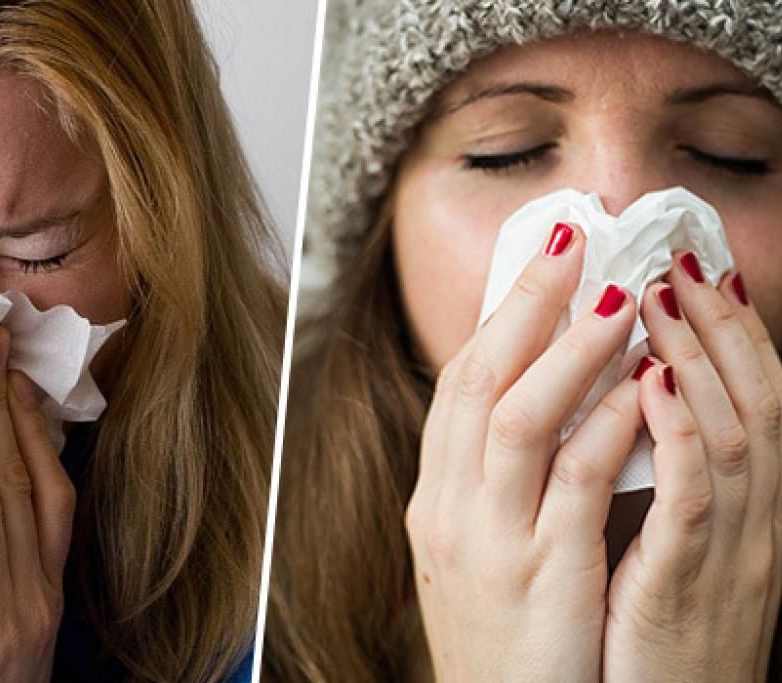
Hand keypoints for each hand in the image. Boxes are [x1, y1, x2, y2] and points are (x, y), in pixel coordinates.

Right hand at [407, 222, 644, 681]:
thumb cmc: (503, 642)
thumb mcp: (478, 554)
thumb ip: (497, 483)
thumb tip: (542, 408)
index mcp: (435, 500)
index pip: (457, 385)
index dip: (498, 316)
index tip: (536, 261)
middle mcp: (448, 509)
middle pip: (476, 380)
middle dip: (522, 302)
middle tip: (569, 236)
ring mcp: (487, 541)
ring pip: (517, 416)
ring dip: (566, 347)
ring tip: (614, 291)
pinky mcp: (540, 576)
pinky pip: (573, 481)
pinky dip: (606, 422)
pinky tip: (641, 382)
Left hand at [604, 254, 781, 681]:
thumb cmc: (653, 634)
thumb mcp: (669, 549)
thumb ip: (660, 482)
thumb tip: (627, 408)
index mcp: (739, 512)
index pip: (746, 402)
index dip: (728, 333)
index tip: (693, 271)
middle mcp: (749, 523)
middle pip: (751, 400)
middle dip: (716, 324)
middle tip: (677, 258)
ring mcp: (727, 554)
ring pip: (730, 434)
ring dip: (696, 357)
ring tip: (656, 296)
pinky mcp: (687, 586)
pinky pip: (694, 499)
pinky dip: (678, 434)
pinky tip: (651, 385)